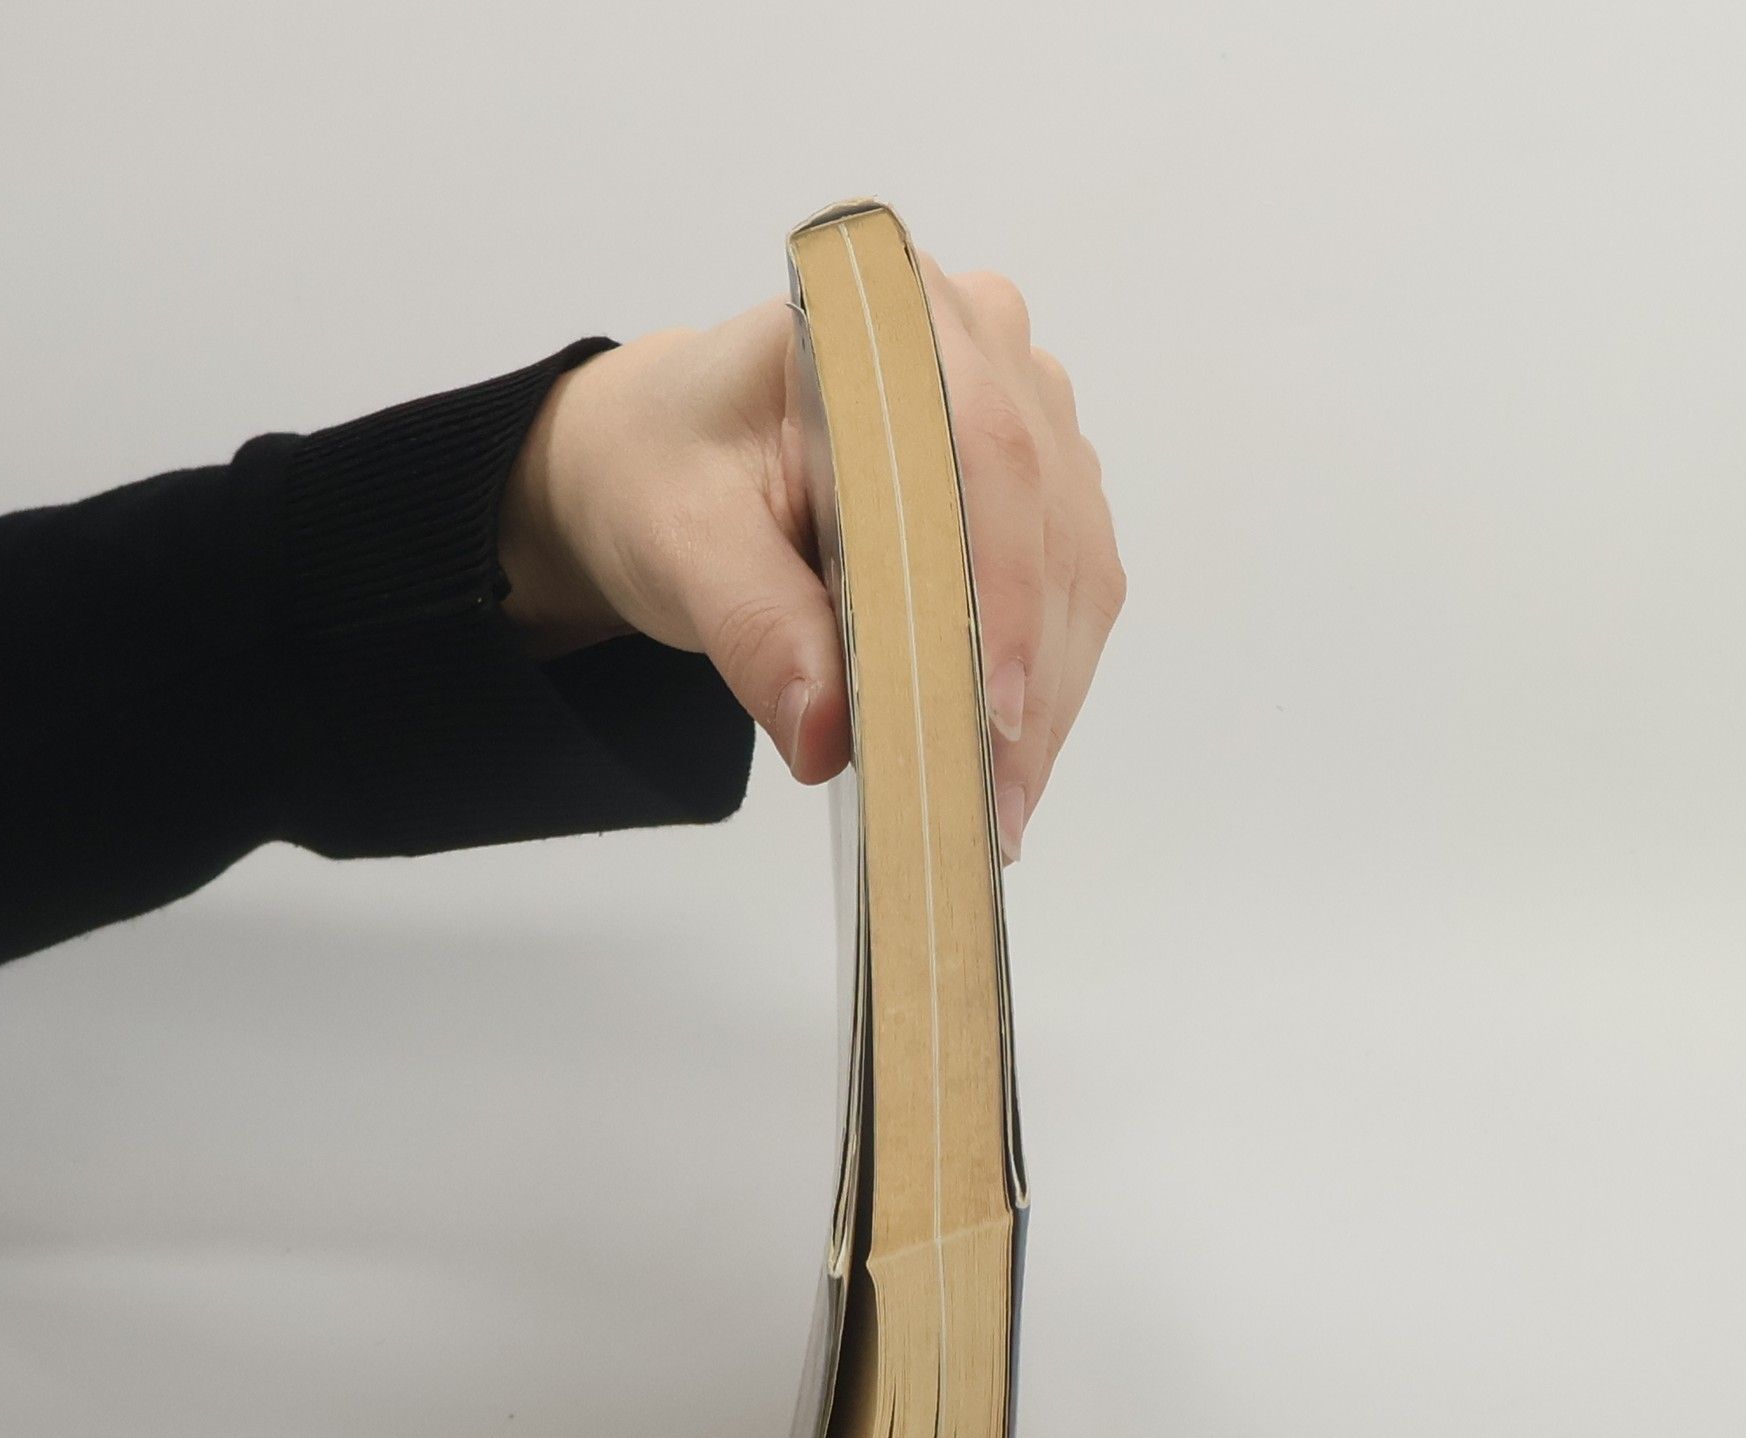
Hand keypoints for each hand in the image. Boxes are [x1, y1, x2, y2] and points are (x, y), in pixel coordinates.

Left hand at [498, 259, 1126, 860]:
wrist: (668, 459)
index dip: (1003, 585)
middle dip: (1027, 677)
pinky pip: (1072, 590)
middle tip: (993, 809)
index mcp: (885, 319)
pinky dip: (1045, 682)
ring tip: (1001, 810)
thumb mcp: (681, 544)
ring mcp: (1026, 411)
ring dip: (1047, 695)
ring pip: (1076, 566)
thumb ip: (754, 628)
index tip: (993, 708)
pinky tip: (1010, 760)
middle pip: (1046, 521)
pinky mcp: (1042, 484)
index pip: (982, 450)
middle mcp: (980, 344)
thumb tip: (828, 737)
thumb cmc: (671, 472)